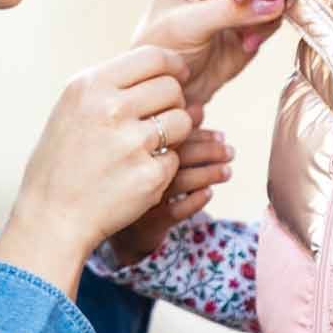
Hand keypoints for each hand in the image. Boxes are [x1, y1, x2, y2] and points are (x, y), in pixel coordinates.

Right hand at [0, 46, 194, 297]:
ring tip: (146, 147)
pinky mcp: (149, 175)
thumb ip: (112, 84)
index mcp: (90, 86)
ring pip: (182, 121)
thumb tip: (164, 69)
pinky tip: (136, 175)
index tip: (178, 75)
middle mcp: (111, 109)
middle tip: (157, 118)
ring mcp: (132, 143)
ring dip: (174, 133)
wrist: (51, 217)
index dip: (173, 65)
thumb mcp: (73, 109)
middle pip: (172, 88)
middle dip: (173, 101)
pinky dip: (162, 167)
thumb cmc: (62, 160)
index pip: (152, 57)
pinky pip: (175, 158)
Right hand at [107, 126, 236, 266]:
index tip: (222, 137)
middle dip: (210, 152)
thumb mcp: (150, 152)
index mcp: (134, 146)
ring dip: (209, 174)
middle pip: (179, 154)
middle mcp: (133, 169)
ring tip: (228, 171)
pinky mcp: (145, 222)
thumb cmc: (131, 177)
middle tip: (231, 152)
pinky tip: (209, 193)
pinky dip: (196, 200)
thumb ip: (173, 132)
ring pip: (180, 182)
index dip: (201, 135)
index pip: (174, 135)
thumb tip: (199, 110)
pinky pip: (176, 210)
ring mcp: (138, 196)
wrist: (101, 219)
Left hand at [133, 0, 290, 107]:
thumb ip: (227, 11)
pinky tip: (247, 43)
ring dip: (274, 2)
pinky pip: (279, 9)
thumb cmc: (163, 49)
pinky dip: (271, 25)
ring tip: (250, 33)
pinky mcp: (256, 16)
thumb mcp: (186, 27)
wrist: (171, 86)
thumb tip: (273, 2)